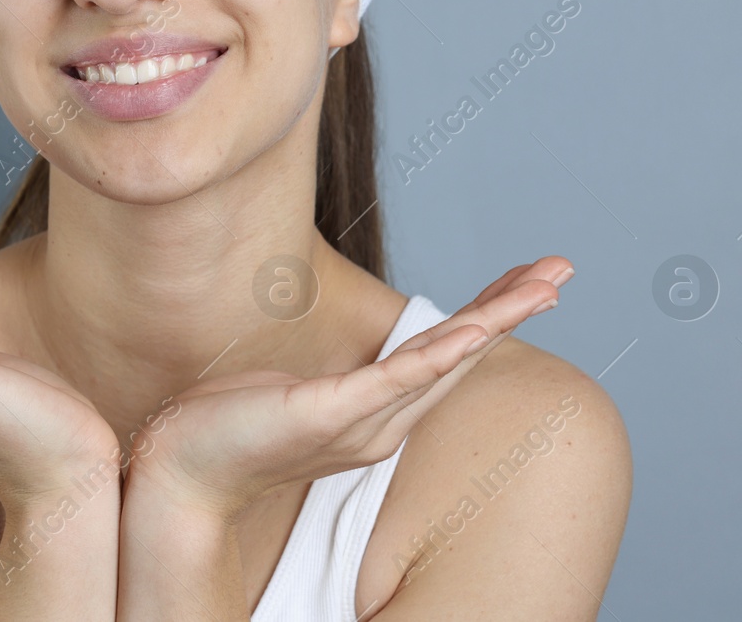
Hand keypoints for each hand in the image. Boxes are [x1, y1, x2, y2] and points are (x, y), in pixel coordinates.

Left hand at [122, 256, 573, 521]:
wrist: (178, 472)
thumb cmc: (226, 428)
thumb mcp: (292, 388)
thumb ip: (329, 375)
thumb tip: (342, 350)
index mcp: (375, 412)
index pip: (444, 352)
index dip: (488, 313)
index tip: (529, 278)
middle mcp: (380, 423)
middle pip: (459, 353)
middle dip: (511, 308)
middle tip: (563, 269)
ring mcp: (357, 420)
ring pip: (440, 361)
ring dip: (493, 322)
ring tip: (542, 290)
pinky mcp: (325, 414)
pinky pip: (391, 380)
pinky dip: (434, 356)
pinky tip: (469, 333)